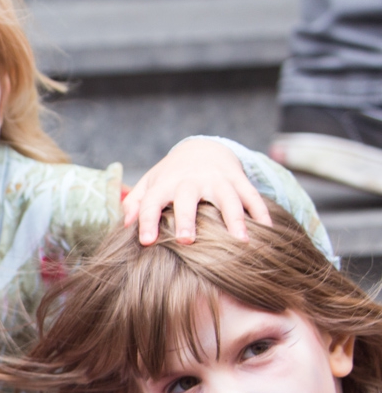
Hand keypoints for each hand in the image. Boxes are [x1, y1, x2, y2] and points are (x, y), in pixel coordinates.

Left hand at [123, 137, 269, 244]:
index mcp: (164, 184)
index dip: (146, 221)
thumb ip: (135, 203)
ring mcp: (217, 180)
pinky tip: (268, 231)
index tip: (146, 242)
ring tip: (241, 242)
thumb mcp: (149, 185)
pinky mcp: (239, 180)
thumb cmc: (169, 177)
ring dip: (235, 219)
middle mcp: (191, 181)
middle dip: (187, 219)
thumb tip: (124, 224)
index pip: (151, 202)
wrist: (202, 149)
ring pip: (228, 199)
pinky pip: (253, 197)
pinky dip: (262, 213)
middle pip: (188, 198)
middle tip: (187, 241)